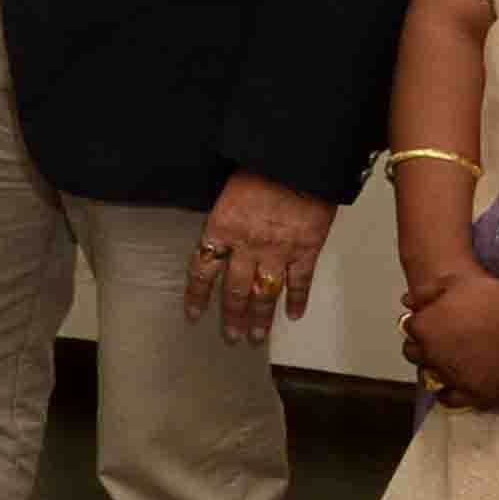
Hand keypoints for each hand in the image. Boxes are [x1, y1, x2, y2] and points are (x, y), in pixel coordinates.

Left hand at [184, 168, 334, 344]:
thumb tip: (218, 236)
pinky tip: (294, 316)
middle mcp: (247, 246)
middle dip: (232, 316)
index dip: (197, 294)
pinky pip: (300, 282)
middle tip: (230, 337)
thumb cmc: (258, 167)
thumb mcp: (227, 189)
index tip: (192, 314)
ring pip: (266, 293)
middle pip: (236, 289)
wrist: (297, 162)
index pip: (203, 269)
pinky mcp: (306, 250)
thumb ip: (223, 218)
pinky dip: (297, 300)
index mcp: (221, 228)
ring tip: (255, 337)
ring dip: (260, 317)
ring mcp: (278, 251)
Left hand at [405, 270, 498, 408]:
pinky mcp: (474, 393)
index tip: (433, 321)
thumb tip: (407, 302)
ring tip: (446, 363)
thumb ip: (427, 291)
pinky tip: (453, 386)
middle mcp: (432, 355)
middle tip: (439, 341)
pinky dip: (447, 394)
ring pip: (429, 377)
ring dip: (433, 370)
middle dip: (422, 346)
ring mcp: (452, 376)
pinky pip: (450, 399)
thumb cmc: (494, 299)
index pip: (409, 328)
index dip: (421, 323)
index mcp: (424, 328)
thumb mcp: (456, 283)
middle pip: (414, 354)